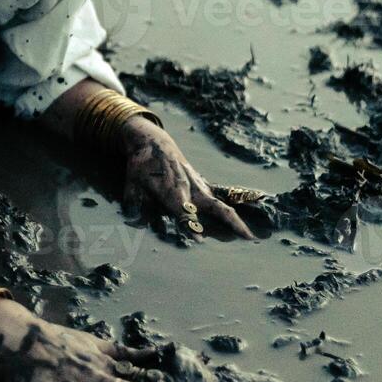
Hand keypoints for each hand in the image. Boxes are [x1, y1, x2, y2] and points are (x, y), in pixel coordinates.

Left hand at [119, 118, 255, 240]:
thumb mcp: (131, 181)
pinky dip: (233, 206)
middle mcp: (190, 189)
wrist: (153, 142)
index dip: (191, 224)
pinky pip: (220, 196)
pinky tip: (246, 216)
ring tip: (250, 236)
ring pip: (221, 204)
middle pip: (215, 208)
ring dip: (236, 219)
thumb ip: (133, 201)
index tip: (201, 239)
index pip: (184, 212)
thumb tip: (132, 219)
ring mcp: (199, 186)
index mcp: (172, 190)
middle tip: (246, 238)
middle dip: (230, 222)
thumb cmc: (142, 164)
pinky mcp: (202, 184)